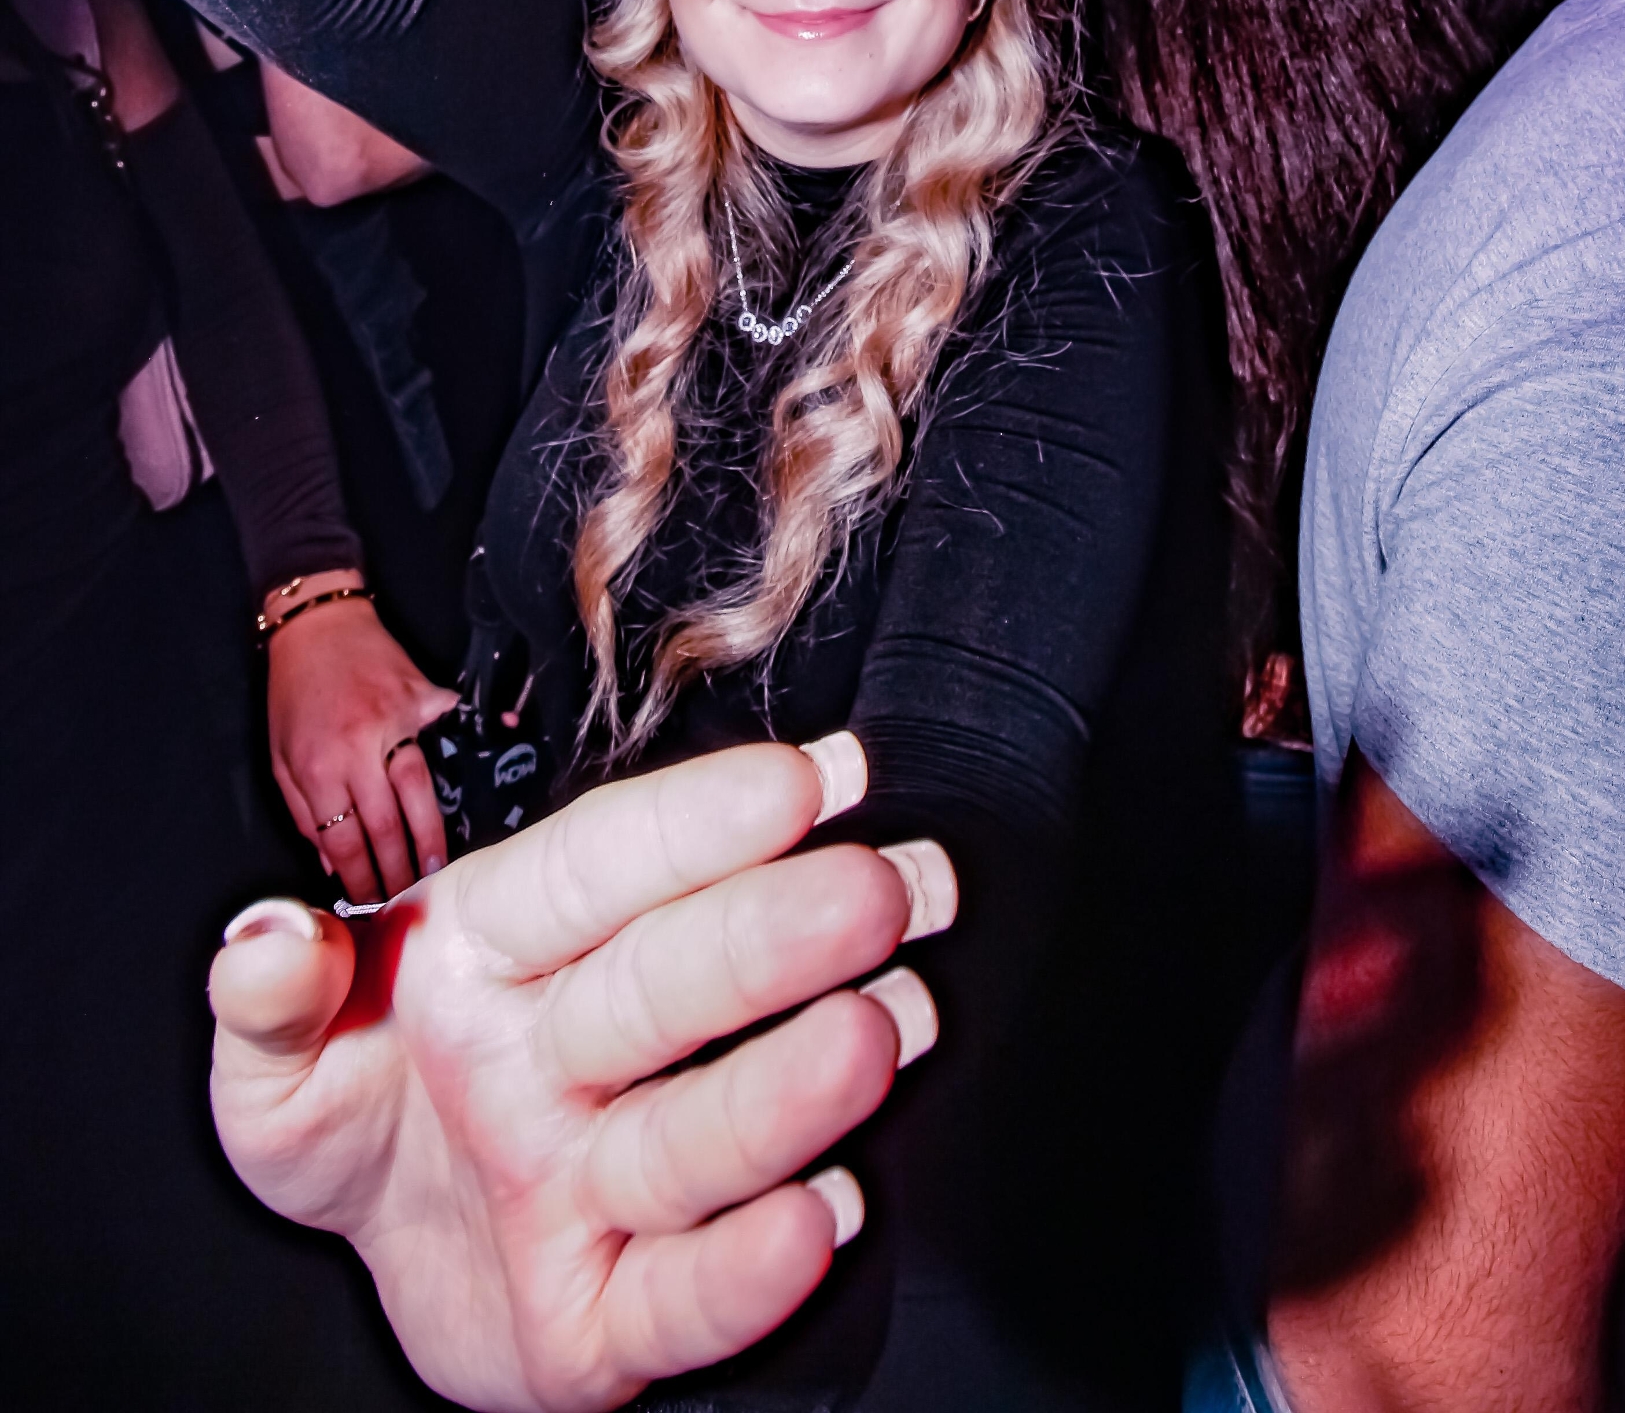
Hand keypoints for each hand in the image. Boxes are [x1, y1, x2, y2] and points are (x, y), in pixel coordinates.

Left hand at [211, 738, 952, 1412]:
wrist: (384, 1263)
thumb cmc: (355, 1113)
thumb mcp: (270, 1063)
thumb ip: (265, 994)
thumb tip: (268, 937)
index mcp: (500, 952)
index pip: (596, 871)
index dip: (694, 824)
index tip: (799, 780)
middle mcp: (573, 1055)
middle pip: (672, 988)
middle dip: (774, 938)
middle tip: (876, 892)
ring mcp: (601, 1185)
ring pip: (697, 1133)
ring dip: (789, 1088)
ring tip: (879, 1034)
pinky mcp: (610, 1324)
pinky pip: (680, 1298)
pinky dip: (747, 1267)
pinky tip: (825, 1213)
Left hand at [264, 582, 459, 897]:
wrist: (319, 625)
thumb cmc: (294, 693)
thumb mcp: (280, 757)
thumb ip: (304, 813)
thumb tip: (334, 864)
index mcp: (317, 766)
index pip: (344, 841)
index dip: (361, 880)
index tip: (371, 905)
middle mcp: (358, 747)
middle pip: (387, 825)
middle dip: (399, 871)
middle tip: (410, 900)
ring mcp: (395, 720)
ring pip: (420, 791)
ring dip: (430, 837)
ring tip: (438, 869)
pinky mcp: (422, 698)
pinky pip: (441, 739)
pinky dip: (454, 763)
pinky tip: (466, 793)